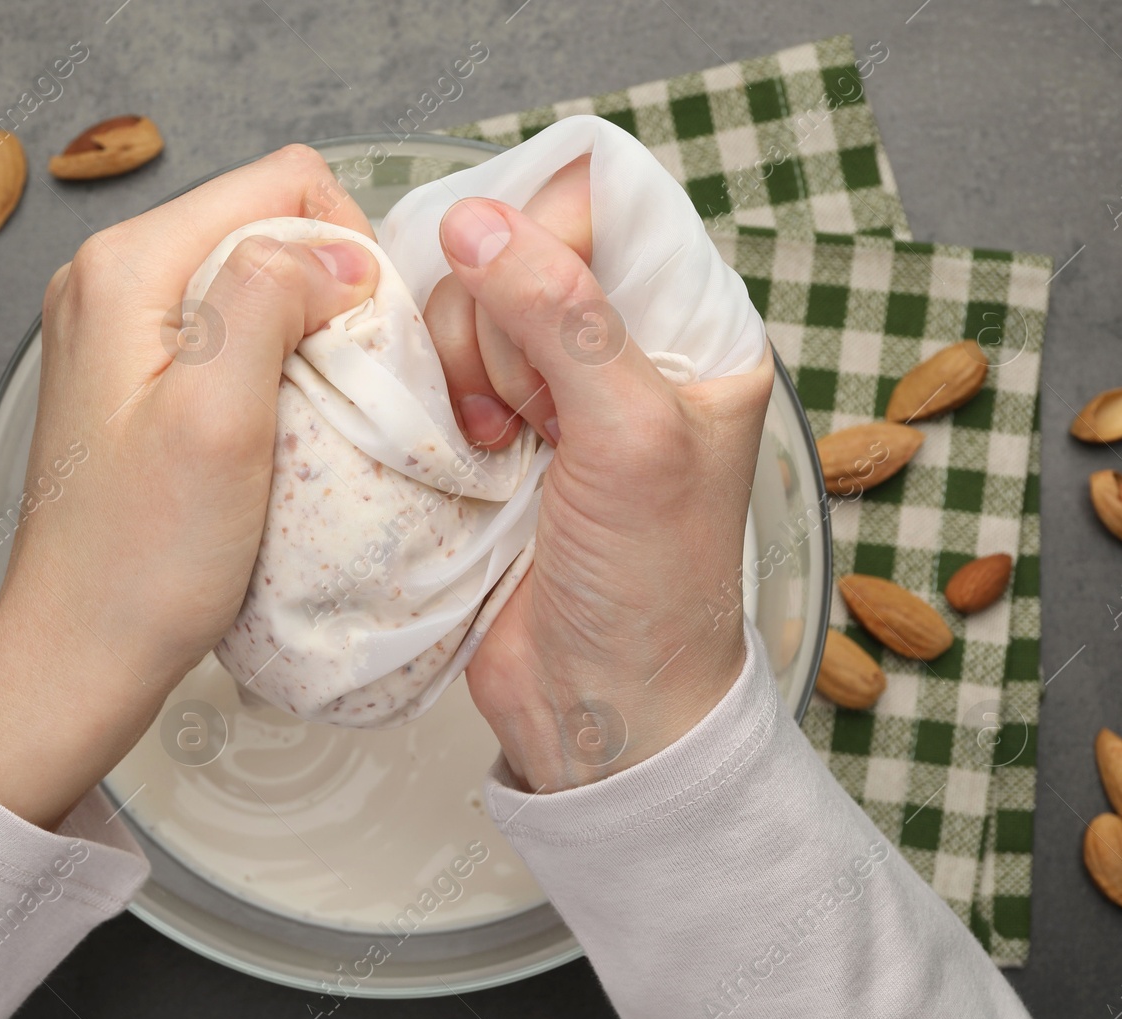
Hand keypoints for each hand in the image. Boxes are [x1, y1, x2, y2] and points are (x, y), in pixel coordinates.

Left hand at [0, 146, 380, 828]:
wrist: (80, 655)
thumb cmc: (144, 557)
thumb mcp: (219, 416)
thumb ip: (269, 299)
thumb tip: (340, 251)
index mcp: (126, 266)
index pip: (281, 183)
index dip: (346, 247)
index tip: (360, 338)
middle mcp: (111, 278)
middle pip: (266, 226)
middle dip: (326, 291)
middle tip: (343, 385)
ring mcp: (117, 328)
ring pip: (254, 282)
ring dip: (304, 335)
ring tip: (314, 412)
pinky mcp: (134, 378)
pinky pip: (228, 334)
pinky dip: (274, 368)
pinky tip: (280, 429)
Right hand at [429, 165, 773, 792]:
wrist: (599, 707)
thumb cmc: (650, 583)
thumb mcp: (630, 437)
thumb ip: (563, 319)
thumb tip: (475, 219)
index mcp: (689, 327)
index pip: (599, 210)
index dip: (544, 246)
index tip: (537, 321)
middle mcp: (618, 345)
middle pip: (511, 253)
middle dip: (500, 332)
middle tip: (532, 419)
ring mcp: (547, 389)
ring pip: (461, 307)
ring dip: (463, 373)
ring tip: (498, 446)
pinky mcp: (488, 432)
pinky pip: (432, 365)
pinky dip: (433, 399)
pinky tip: (468, 450)